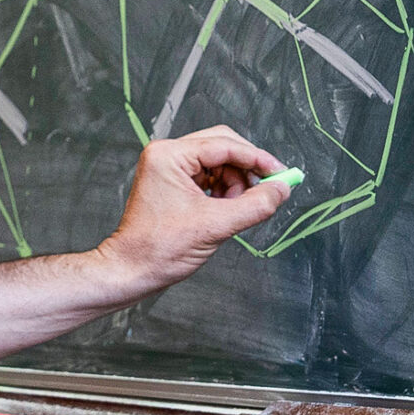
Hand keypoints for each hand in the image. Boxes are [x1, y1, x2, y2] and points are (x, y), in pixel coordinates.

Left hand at [92, 125, 289, 297]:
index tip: (280, 173)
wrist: (132, 269)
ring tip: (236, 209)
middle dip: (246, 169)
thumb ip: (255, 205)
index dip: (257, 159)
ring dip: (235, 183)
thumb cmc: (159, 249)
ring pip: (218, 162)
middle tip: (268, 189)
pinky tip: (226, 209)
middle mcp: (166, 154)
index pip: (224, 144)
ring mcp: (168, 167)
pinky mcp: (172, 181)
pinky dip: (224, 191)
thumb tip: (282, 189)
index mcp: (169, 155)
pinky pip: (208, 176)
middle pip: (222, 146)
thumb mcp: (216, 226)